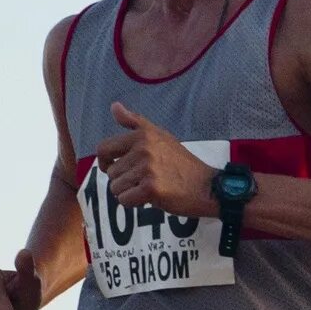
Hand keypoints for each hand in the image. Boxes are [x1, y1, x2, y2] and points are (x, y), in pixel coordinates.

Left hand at [94, 102, 215, 214]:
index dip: (104, 162)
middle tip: (145, 180)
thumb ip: (134, 122)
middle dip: (124, 181)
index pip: (103, 148)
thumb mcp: (160, 136)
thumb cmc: (181, 163)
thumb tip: (114, 106)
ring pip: (116, 188)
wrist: (207, 186)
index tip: (113, 168)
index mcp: (142, 135)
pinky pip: (125, 200)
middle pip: (111, 172)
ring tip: (149, 188)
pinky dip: (135, 203)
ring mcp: (147, 168)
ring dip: (129, 192)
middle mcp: (143, 148)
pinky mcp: (151, 188)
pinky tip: (150, 198)